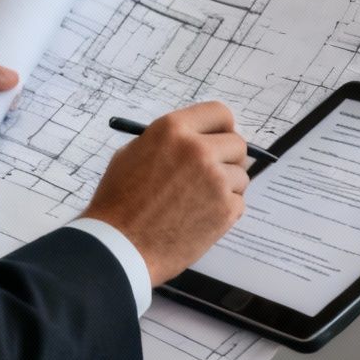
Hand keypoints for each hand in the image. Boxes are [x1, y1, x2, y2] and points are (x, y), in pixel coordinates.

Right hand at [80, 101, 247, 284]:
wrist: (120, 246)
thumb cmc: (119, 201)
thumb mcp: (133, 154)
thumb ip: (169, 143)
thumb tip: (198, 139)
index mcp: (173, 129)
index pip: (219, 113)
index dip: (222, 127)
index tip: (220, 138)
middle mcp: (198, 150)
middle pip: (237, 144)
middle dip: (228, 158)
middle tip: (211, 173)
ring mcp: (215, 180)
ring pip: (240, 176)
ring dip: (225, 187)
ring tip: (197, 201)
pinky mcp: (225, 210)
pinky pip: (238, 202)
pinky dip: (224, 210)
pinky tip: (198, 217)